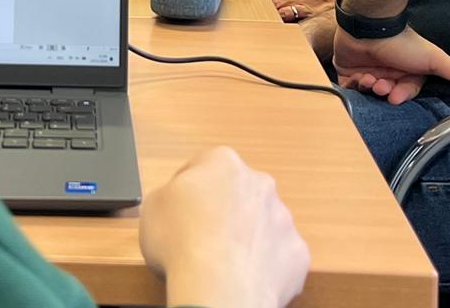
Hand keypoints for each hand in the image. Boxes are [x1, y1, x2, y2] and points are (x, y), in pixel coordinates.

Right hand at [140, 147, 308, 307]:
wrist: (218, 286)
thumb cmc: (182, 243)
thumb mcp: (152, 207)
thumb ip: (169, 196)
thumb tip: (174, 205)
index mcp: (223, 163)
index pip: (204, 167)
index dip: (189, 191)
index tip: (181, 210)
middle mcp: (259, 183)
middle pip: (240, 193)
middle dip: (226, 211)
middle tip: (203, 237)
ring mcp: (282, 218)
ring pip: (264, 224)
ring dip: (248, 237)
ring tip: (224, 262)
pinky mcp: (297, 252)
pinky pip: (280, 256)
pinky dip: (266, 266)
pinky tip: (245, 277)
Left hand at [333, 26, 449, 105]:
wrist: (368, 26)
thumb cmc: (402, 42)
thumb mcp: (435, 60)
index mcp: (408, 71)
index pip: (406, 92)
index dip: (401, 95)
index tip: (395, 95)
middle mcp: (389, 71)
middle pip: (388, 94)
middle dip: (385, 92)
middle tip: (381, 85)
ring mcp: (369, 71)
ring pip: (370, 93)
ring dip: (370, 88)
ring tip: (369, 78)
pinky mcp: (349, 70)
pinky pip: (350, 89)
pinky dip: (354, 86)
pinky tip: (358, 77)